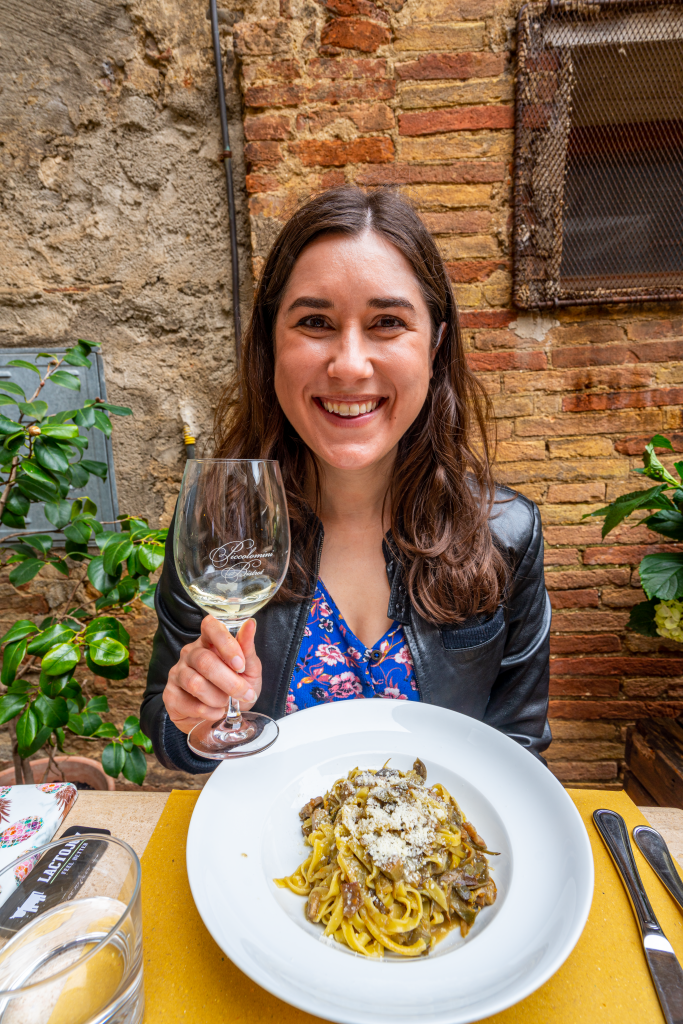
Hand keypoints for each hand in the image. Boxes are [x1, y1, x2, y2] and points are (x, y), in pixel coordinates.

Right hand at [163, 616, 261, 734]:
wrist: (219, 720)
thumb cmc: (234, 689)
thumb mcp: (248, 670)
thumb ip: (247, 649)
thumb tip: (250, 624)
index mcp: (209, 641)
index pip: (209, 626)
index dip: (225, 643)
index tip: (240, 664)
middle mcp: (189, 653)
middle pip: (204, 660)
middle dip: (229, 681)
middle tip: (244, 693)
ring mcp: (177, 673)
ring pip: (195, 683)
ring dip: (218, 698)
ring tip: (227, 703)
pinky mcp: (170, 695)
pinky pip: (188, 703)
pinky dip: (208, 711)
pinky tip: (215, 712)